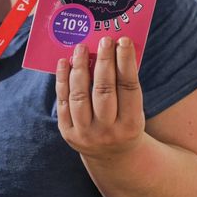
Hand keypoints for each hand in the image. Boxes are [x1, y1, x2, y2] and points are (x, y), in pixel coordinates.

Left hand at [56, 36, 145, 160]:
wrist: (111, 157)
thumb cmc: (125, 123)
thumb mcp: (135, 111)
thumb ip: (126, 85)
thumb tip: (114, 50)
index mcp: (131, 125)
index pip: (128, 88)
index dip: (126, 62)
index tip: (123, 41)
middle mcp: (108, 132)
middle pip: (104, 90)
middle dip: (104, 62)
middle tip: (104, 40)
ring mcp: (85, 134)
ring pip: (80, 95)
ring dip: (79, 68)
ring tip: (81, 47)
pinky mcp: (67, 133)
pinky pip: (63, 102)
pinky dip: (62, 80)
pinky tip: (64, 63)